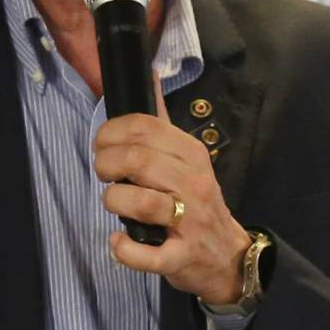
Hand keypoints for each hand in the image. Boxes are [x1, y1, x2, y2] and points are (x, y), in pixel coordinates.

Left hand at [94, 83, 252, 303]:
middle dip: (105, 164)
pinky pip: (147, 254)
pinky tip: (118, 241)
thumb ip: (162, 121)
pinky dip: (124, 250)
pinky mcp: (182, 256)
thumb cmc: (196, 202)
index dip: (110, 133)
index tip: (103, 145)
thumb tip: (149, 73)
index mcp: (192, 153)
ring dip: (113, 200)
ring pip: (139, 202)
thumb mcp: (186, 157)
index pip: (144, 127)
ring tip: (114, 202)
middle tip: (104, 174)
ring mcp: (190, 222)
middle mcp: (194, 183)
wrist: (227, 254)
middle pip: (137, 160)